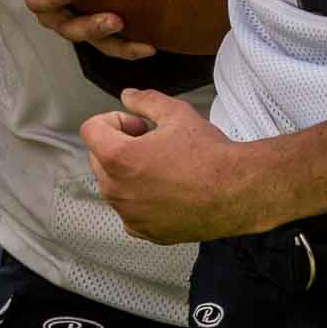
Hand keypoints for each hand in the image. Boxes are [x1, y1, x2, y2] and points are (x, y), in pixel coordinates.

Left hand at [81, 88, 266, 243]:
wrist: (235, 191)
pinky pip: (128, 210)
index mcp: (118, 157)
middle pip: (97, 157)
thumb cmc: (208, 154)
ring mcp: (128, 214)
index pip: (91, 130)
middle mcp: (116, 190)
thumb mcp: (176, 113)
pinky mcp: (144, 231)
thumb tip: (127, 96)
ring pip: (112, 184)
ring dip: (127, 171)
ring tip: (162, 165)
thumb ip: (145, 101)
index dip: (114, 119)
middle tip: (153, 142)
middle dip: (119, 144)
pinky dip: (139, 198)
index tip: (139, 125)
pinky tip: (166, 189)